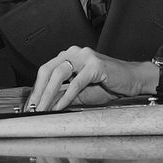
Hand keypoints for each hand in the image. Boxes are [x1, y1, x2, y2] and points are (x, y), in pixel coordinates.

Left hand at [25, 46, 156, 111]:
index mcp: (69, 56)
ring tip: (42, 110)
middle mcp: (74, 52)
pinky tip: (59, 107)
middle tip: (31, 109)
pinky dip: (66, 96)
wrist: (133, 79)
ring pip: (58, 74)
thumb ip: (63, 96)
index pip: (45, 70)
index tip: (29, 106)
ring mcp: (85, 57)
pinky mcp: (95, 65)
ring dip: (48, 94)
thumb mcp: (81, 92)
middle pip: (48, 70)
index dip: (36, 89)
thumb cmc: (108, 85)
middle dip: (38, 92)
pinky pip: (76, 82)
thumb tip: (45, 107)